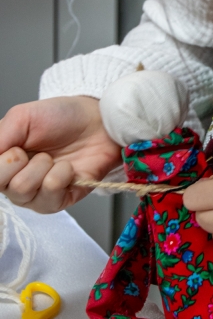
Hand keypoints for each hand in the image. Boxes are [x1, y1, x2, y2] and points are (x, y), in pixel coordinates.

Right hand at [0, 97, 121, 212]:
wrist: (97, 120)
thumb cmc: (61, 117)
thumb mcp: (22, 117)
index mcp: (3, 163)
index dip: (2, 162)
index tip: (16, 147)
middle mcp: (16, 182)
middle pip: (4, 187)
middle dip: (18, 162)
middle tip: (35, 151)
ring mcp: (38, 195)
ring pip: (24, 192)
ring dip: (41, 167)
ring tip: (53, 157)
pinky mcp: (61, 201)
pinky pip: (51, 196)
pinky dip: (61, 175)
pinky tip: (67, 167)